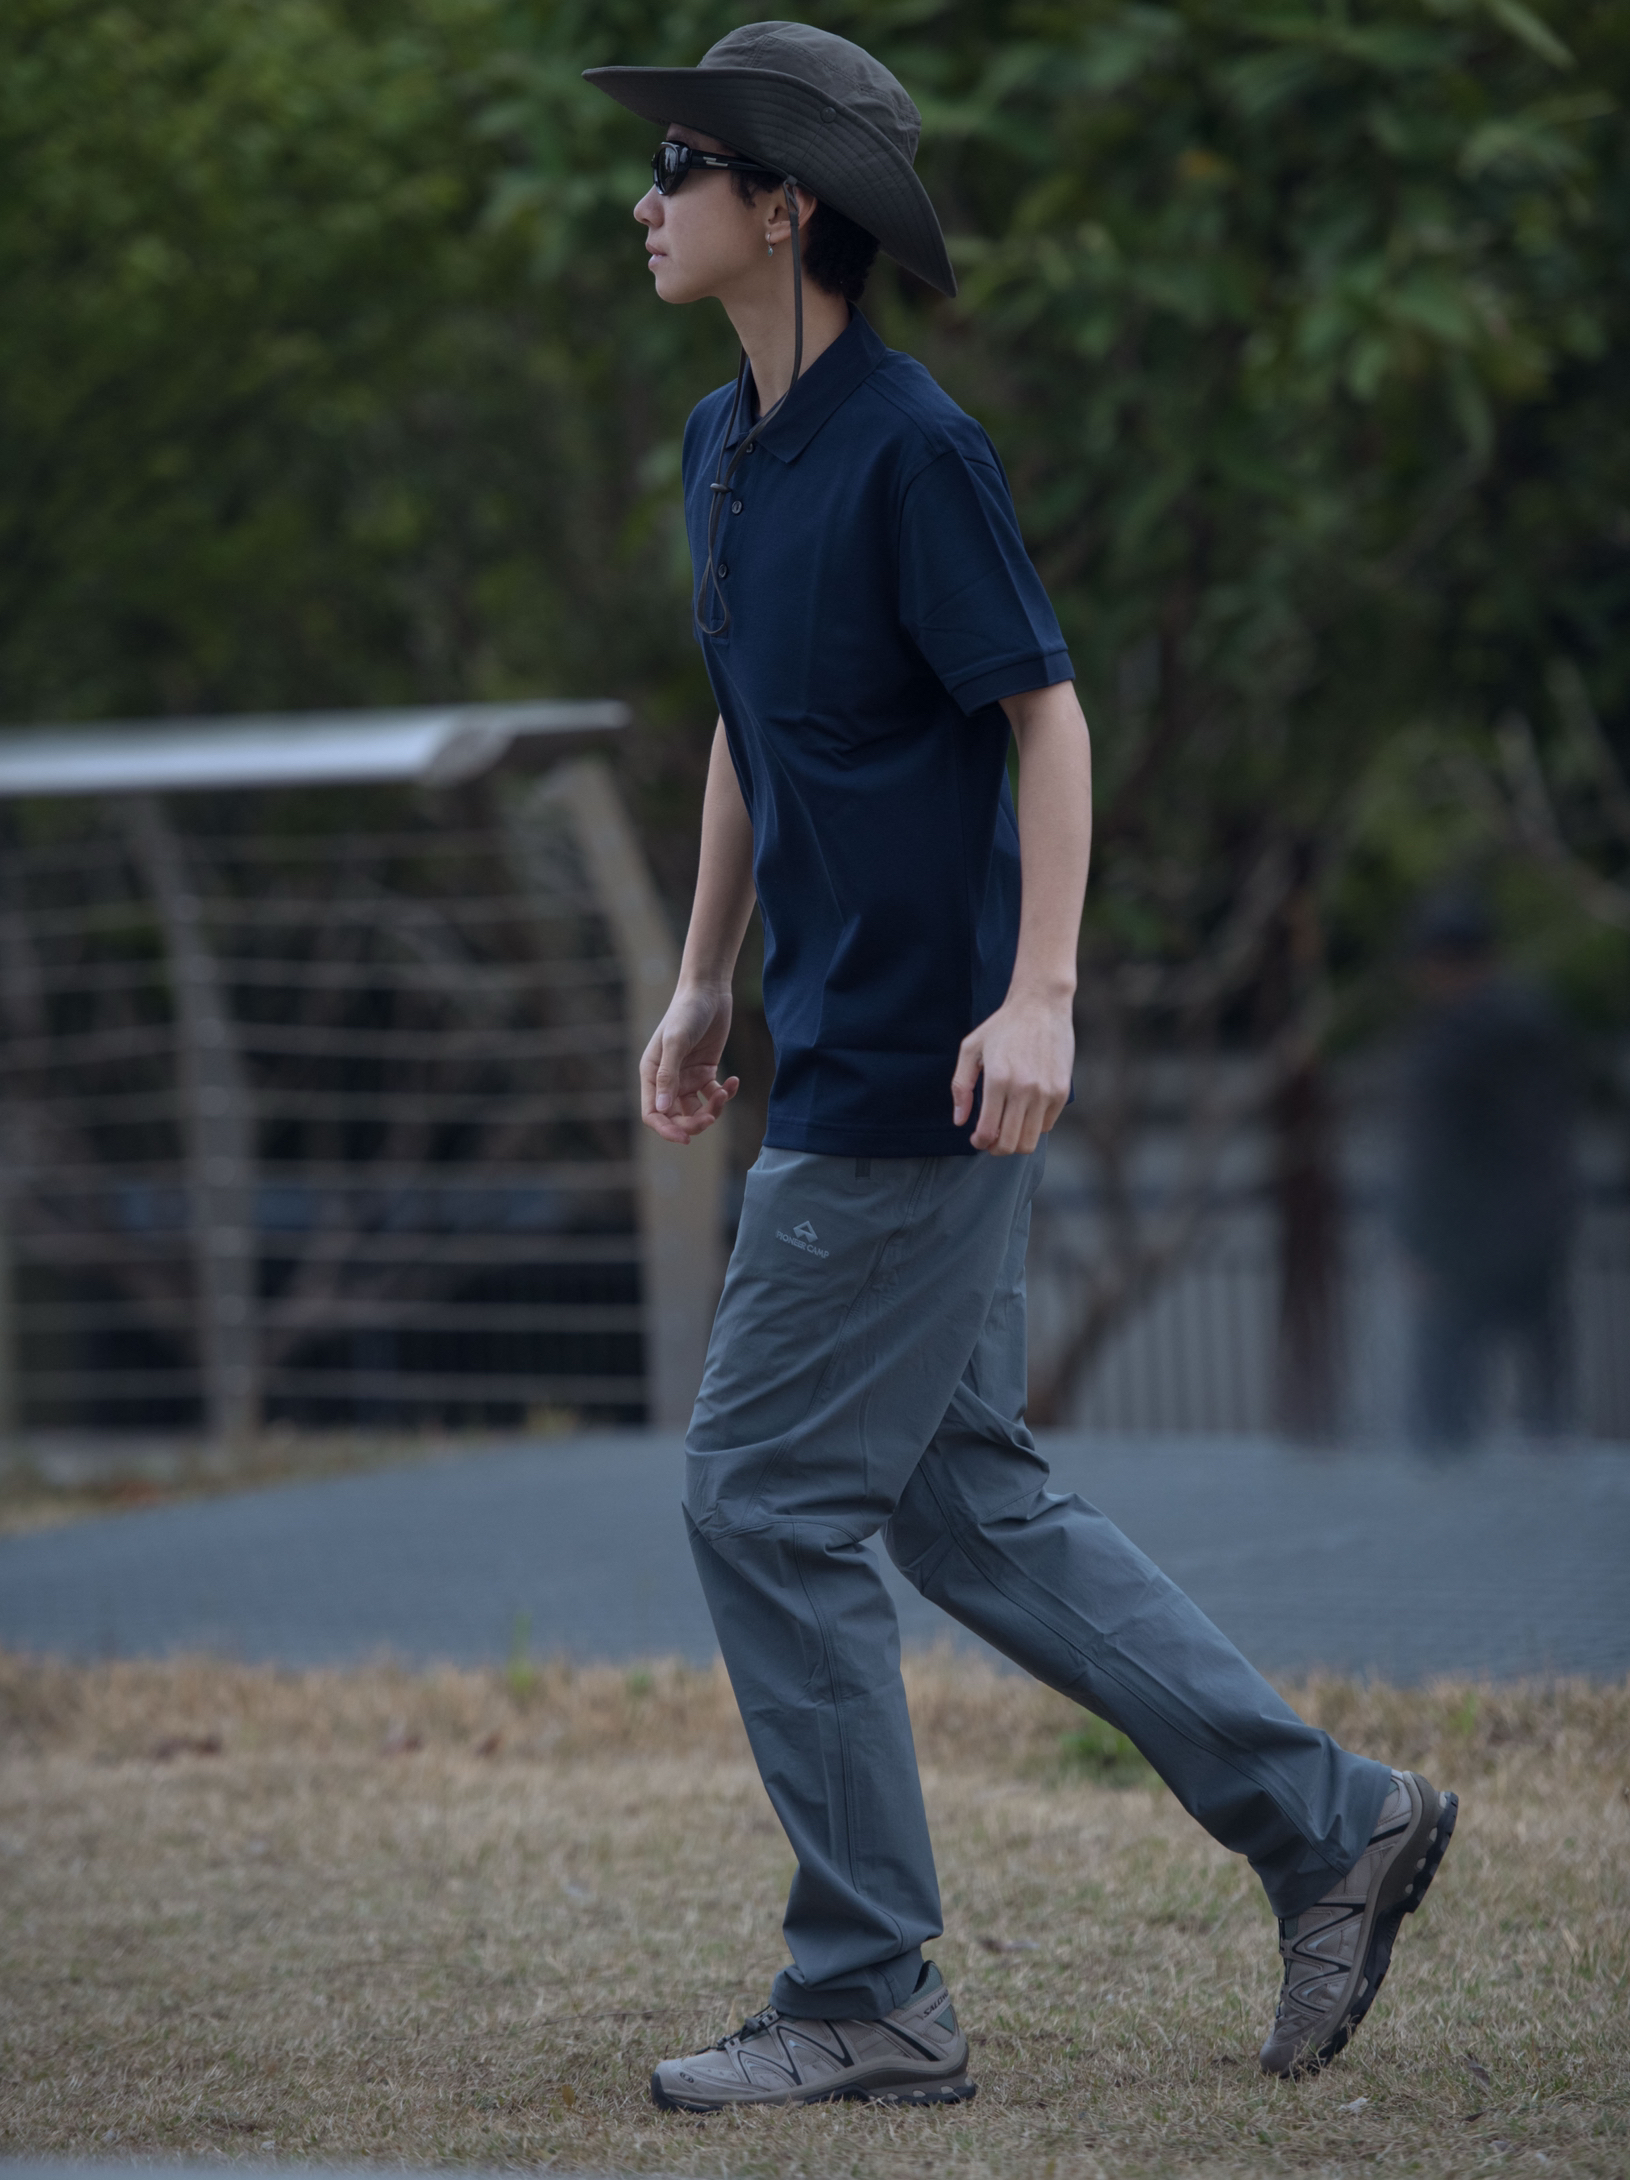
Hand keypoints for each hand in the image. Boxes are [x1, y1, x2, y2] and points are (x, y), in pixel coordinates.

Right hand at [640, 983, 739, 1144]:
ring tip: (724, 1093)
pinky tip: (734, 1081)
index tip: (685, 1139)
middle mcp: (668, 1079)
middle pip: (676, 1117)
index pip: (653, 1113)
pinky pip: (713, 1095)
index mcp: (651, 1074)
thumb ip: (668, 1075)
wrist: (708, 991)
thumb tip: (662, 1109)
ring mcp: (687, 1077)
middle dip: (694, 1123)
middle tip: (711, 1117)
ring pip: (696, 1110)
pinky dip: (725, 1094)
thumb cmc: (687, 1012)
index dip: (666, 1130)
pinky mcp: (706, 1072)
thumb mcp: (676, 1041)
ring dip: (712, 1109)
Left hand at [952, 991, 1073, 1154]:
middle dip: (996, 1148)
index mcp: (997, 1079)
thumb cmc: (1002, 1026)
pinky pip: (1046, 1125)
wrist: (1041, 1005)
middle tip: (990, 1140)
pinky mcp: (1061, 1091)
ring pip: (1030, 1140)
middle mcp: (1023, 1089)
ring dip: (1015, 1142)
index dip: (979, 1142)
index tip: (976, 1138)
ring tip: (1007, 1130)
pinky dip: (1033, 1127)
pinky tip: (1024, 1113)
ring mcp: (1045, 1092)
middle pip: (1010, 1143)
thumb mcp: (970, 1049)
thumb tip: (960, 1121)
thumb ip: (961, 1086)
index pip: (988, 1132)